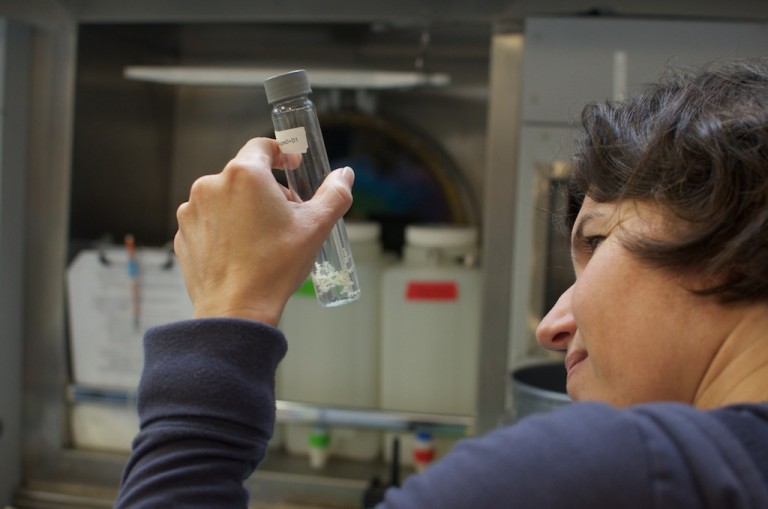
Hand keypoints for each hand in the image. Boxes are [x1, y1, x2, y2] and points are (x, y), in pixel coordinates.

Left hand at [173, 137, 354, 325]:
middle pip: (245, 175)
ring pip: (226, 198)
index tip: (292, 166)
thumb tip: (345, 176)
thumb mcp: (315, 227)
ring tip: (263, 239)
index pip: (262, 146)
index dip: (281, 153)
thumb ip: (334, 194)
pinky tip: (242, 251)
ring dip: (245, 209)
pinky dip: (225, 228)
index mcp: (245, 175)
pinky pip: (209, 220)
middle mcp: (212, 185)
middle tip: (287, 217)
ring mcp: (193, 210)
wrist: (236, 310)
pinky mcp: (184, 233)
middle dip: (268, 190)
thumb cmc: (274, 267)